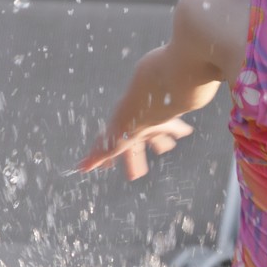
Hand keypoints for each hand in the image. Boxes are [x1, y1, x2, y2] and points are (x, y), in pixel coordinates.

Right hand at [77, 114, 193, 179]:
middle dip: (135, 158)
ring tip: (166, 148)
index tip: (106, 168)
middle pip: (135, 144)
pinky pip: (175, 123)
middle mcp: (136, 123)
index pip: (113, 149)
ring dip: (159, 142)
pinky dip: (180, 129)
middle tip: (137, 175)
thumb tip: (80, 167)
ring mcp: (153, 117)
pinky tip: (187, 131)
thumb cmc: (134, 117)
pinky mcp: (170, 114)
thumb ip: (100, 154)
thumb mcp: (116, 141)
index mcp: (123, 130)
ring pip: (155, 132)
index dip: (108, 159)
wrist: (153, 91)